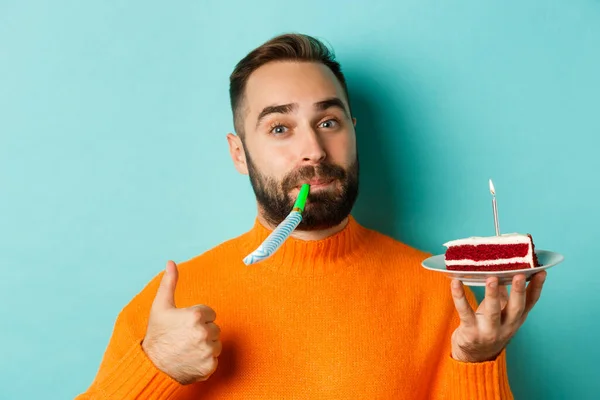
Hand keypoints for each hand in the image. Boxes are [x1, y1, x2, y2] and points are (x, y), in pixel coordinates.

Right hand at [142, 261, 221, 383]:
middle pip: (214, 328)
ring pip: (216, 344)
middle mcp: (204, 332)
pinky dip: (205, 361)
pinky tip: (191, 359)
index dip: (197, 318)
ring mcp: (208, 350)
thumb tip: (171, 262)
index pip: (210, 313)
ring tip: (188, 348)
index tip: (184, 325)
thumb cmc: (157, 334)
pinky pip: (215, 359)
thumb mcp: (160, 306)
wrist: (152, 366)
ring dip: (206, 346)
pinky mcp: (210, 366)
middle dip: (202, 331)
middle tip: (185, 337)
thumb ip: (170, 282)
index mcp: (196, 315)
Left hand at [450, 271, 546, 362]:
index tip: (541, 272)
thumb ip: (504, 294)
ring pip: (492, 312)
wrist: (473, 355)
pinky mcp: (471, 332)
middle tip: (519, 275)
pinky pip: (465, 312)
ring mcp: (489, 331)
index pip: (530, 303)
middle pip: (516, 308)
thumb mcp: (501, 312)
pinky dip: (459, 297)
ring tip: (491, 278)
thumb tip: (503, 269)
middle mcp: (506, 327)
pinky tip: (455, 283)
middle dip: (518, 291)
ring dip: (492, 294)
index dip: (536, 287)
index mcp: (516, 319)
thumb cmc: (488, 327)